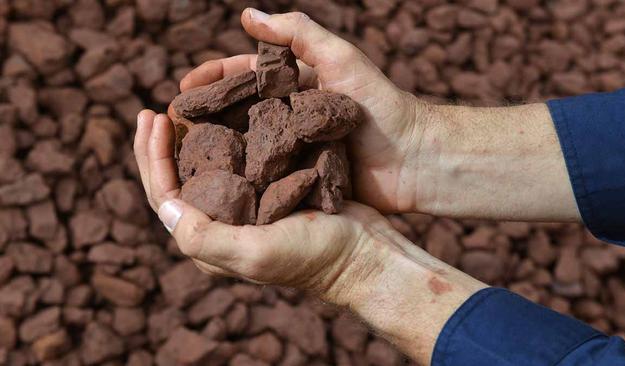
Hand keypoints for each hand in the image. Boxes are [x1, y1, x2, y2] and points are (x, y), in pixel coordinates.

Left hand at [135, 109, 394, 305]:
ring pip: (204, 171)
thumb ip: (205, 236)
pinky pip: (236, 163)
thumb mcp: (256, 251)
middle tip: (153, 112)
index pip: (164, 198)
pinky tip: (221, 117)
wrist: (364, 252)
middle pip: (177, 183)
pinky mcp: (270, 194)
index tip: (153, 118)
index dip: (152, 158)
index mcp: (211, 243)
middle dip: (160, 147)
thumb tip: (163, 205)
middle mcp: (223, 227)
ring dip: (187, 140)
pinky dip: (223, 139)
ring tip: (179, 110)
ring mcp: (246, 209)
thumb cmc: (314, 255)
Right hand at [175, 8, 428, 212]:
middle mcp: (289, 115)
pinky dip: (240, 180)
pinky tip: (213, 187)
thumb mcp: (341, 58)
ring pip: (245, 146)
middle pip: (236, 112)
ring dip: (214, 150)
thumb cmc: (380, 105)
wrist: (414, 160)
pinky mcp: (299, 179)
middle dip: (203, 116)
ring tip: (181, 158)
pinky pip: (263, 178)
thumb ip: (299, 33)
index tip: (180, 90)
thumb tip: (245, 15)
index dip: (211, 79)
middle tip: (171, 127)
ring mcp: (293, 149)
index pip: (243, 76)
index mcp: (296, 84)